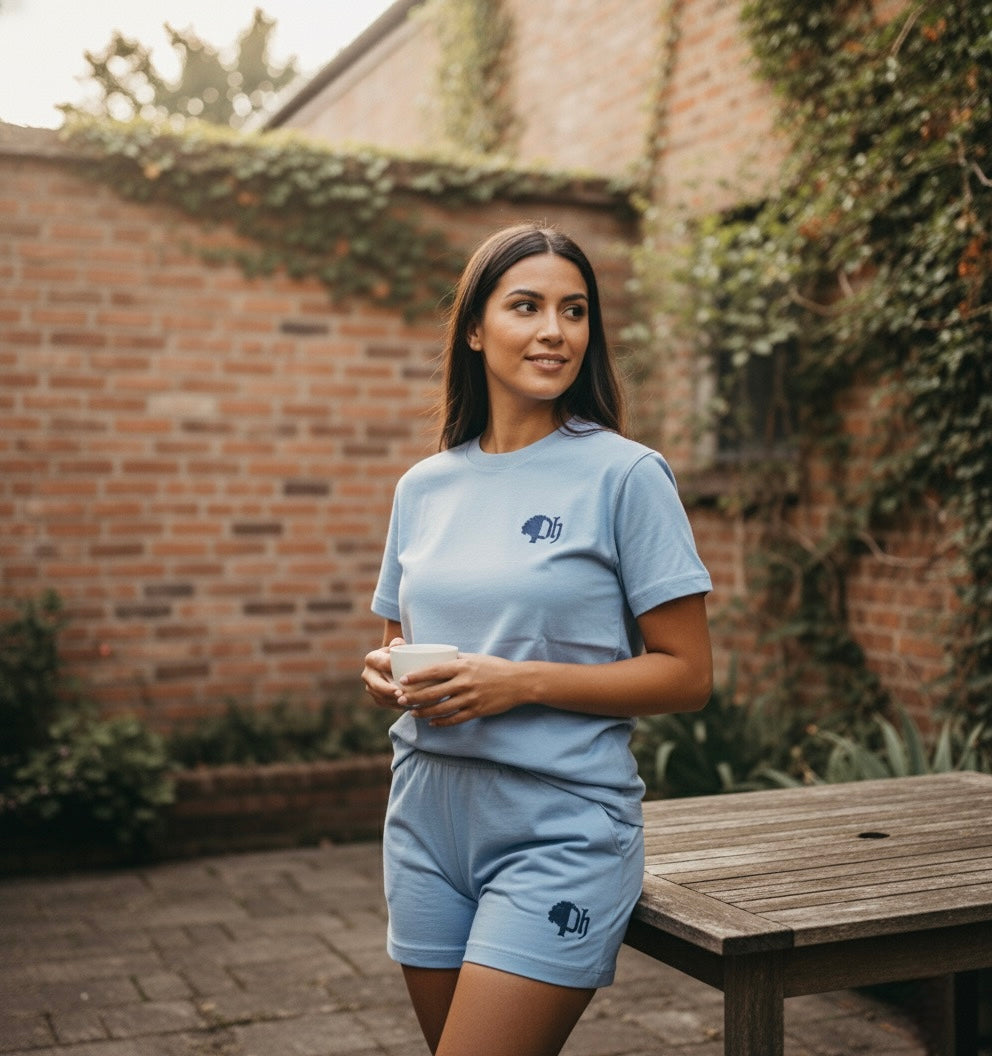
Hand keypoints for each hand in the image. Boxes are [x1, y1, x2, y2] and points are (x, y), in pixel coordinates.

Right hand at [361, 636, 407, 711]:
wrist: (392, 664)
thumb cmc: (397, 653)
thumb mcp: (397, 645)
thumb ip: (398, 643)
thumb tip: (397, 645)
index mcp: (371, 658)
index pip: (381, 663)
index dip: (391, 668)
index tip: (402, 673)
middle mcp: (367, 674)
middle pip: (376, 684)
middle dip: (388, 690)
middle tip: (400, 693)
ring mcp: (369, 687)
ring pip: (379, 696)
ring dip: (391, 700)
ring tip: (405, 700)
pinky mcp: (375, 697)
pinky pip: (383, 703)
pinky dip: (393, 705)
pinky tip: (404, 705)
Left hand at [394, 651, 520, 726]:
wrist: (519, 682)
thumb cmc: (495, 667)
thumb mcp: (475, 658)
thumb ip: (457, 659)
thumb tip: (438, 657)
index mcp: (462, 667)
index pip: (434, 671)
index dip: (417, 676)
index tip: (403, 680)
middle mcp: (464, 683)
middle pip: (433, 693)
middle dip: (414, 698)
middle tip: (401, 700)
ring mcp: (471, 698)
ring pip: (441, 708)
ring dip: (424, 712)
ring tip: (412, 713)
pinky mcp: (477, 711)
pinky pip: (455, 719)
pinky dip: (441, 722)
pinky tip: (432, 722)